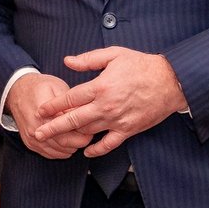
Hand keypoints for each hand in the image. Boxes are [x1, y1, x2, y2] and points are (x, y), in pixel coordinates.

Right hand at [7, 72, 91, 158]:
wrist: (16, 91)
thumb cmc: (39, 87)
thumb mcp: (58, 88)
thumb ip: (70, 104)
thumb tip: (84, 116)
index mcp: (44, 114)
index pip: (70, 131)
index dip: (85, 131)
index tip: (91, 126)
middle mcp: (36, 128)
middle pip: (67, 144)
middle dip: (81, 140)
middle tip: (87, 132)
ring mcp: (32, 138)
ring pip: (61, 152)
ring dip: (72, 146)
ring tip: (76, 134)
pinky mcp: (30, 144)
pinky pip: (51, 154)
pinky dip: (62, 150)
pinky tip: (66, 141)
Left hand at [34, 47, 185, 156]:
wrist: (171, 81)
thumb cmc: (142, 65)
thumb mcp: (114, 55)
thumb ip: (88, 59)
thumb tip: (67, 61)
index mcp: (100, 86)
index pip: (70, 98)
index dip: (53, 106)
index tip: (41, 111)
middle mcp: (106, 106)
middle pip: (73, 120)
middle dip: (53, 127)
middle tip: (38, 133)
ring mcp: (117, 120)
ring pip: (88, 132)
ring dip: (70, 138)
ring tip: (56, 142)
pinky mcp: (128, 130)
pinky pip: (109, 144)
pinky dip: (96, 150)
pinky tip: (86, 152)